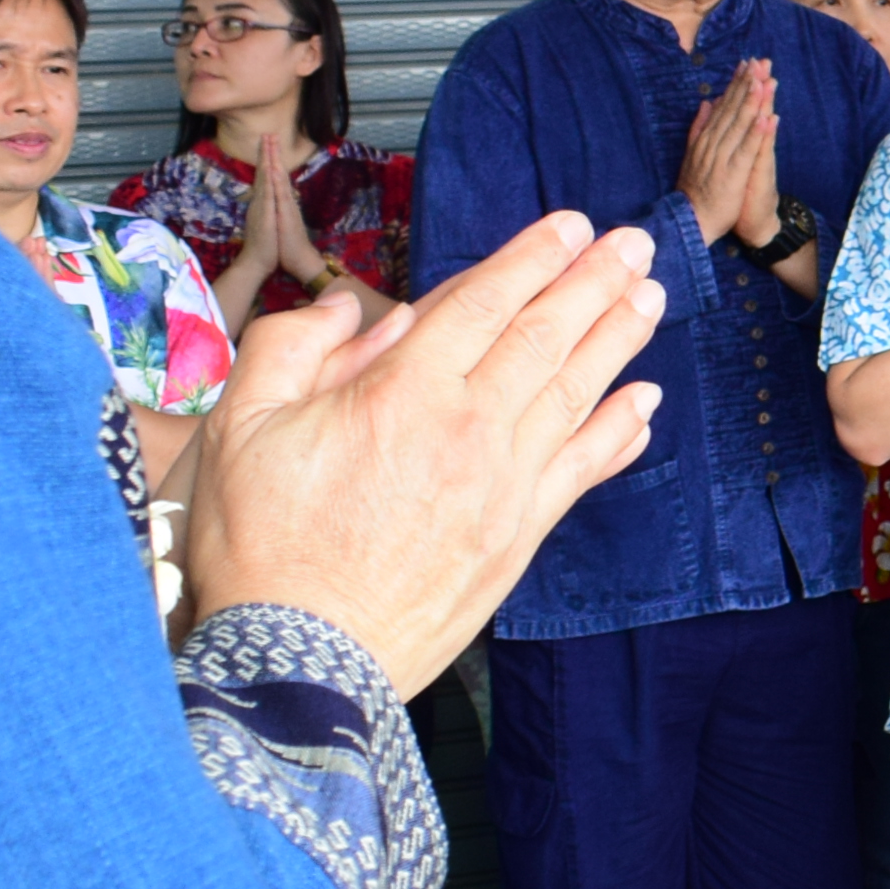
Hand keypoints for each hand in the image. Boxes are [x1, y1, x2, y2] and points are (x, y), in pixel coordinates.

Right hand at [183, 213, 664, 696]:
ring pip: (574, 393)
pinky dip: (618, 433)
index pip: (484, 302)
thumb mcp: (239, 428)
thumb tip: (351, 308)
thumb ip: (291, 349)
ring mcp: (502, 485)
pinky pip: (581, 470)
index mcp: (402, 392)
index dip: (532, 257)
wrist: (301, 663)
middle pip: (545, 335)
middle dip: (595, 281)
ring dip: (618, 340)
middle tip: (636, 243)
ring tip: (650, 298)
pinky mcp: (518, 538)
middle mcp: (467, 429)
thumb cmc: (259, 547)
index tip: (570, 225)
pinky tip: (644, 403)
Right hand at [681, 61, 776, 245]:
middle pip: (732, 109)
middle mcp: (712, 144)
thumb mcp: (693, 153)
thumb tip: (708, 101)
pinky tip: (767, 117)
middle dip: (746, 84)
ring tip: (763, 80)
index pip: (723, 106)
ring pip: (739, 125)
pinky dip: (756, 134)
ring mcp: (721, 158)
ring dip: (752, 102)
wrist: (691, 221)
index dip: (736, 84)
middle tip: (759, 61)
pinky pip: (746, 150)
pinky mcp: (732, 174)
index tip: (748, 63)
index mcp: (706, 138)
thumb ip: (699, 126)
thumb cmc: (695, 190)